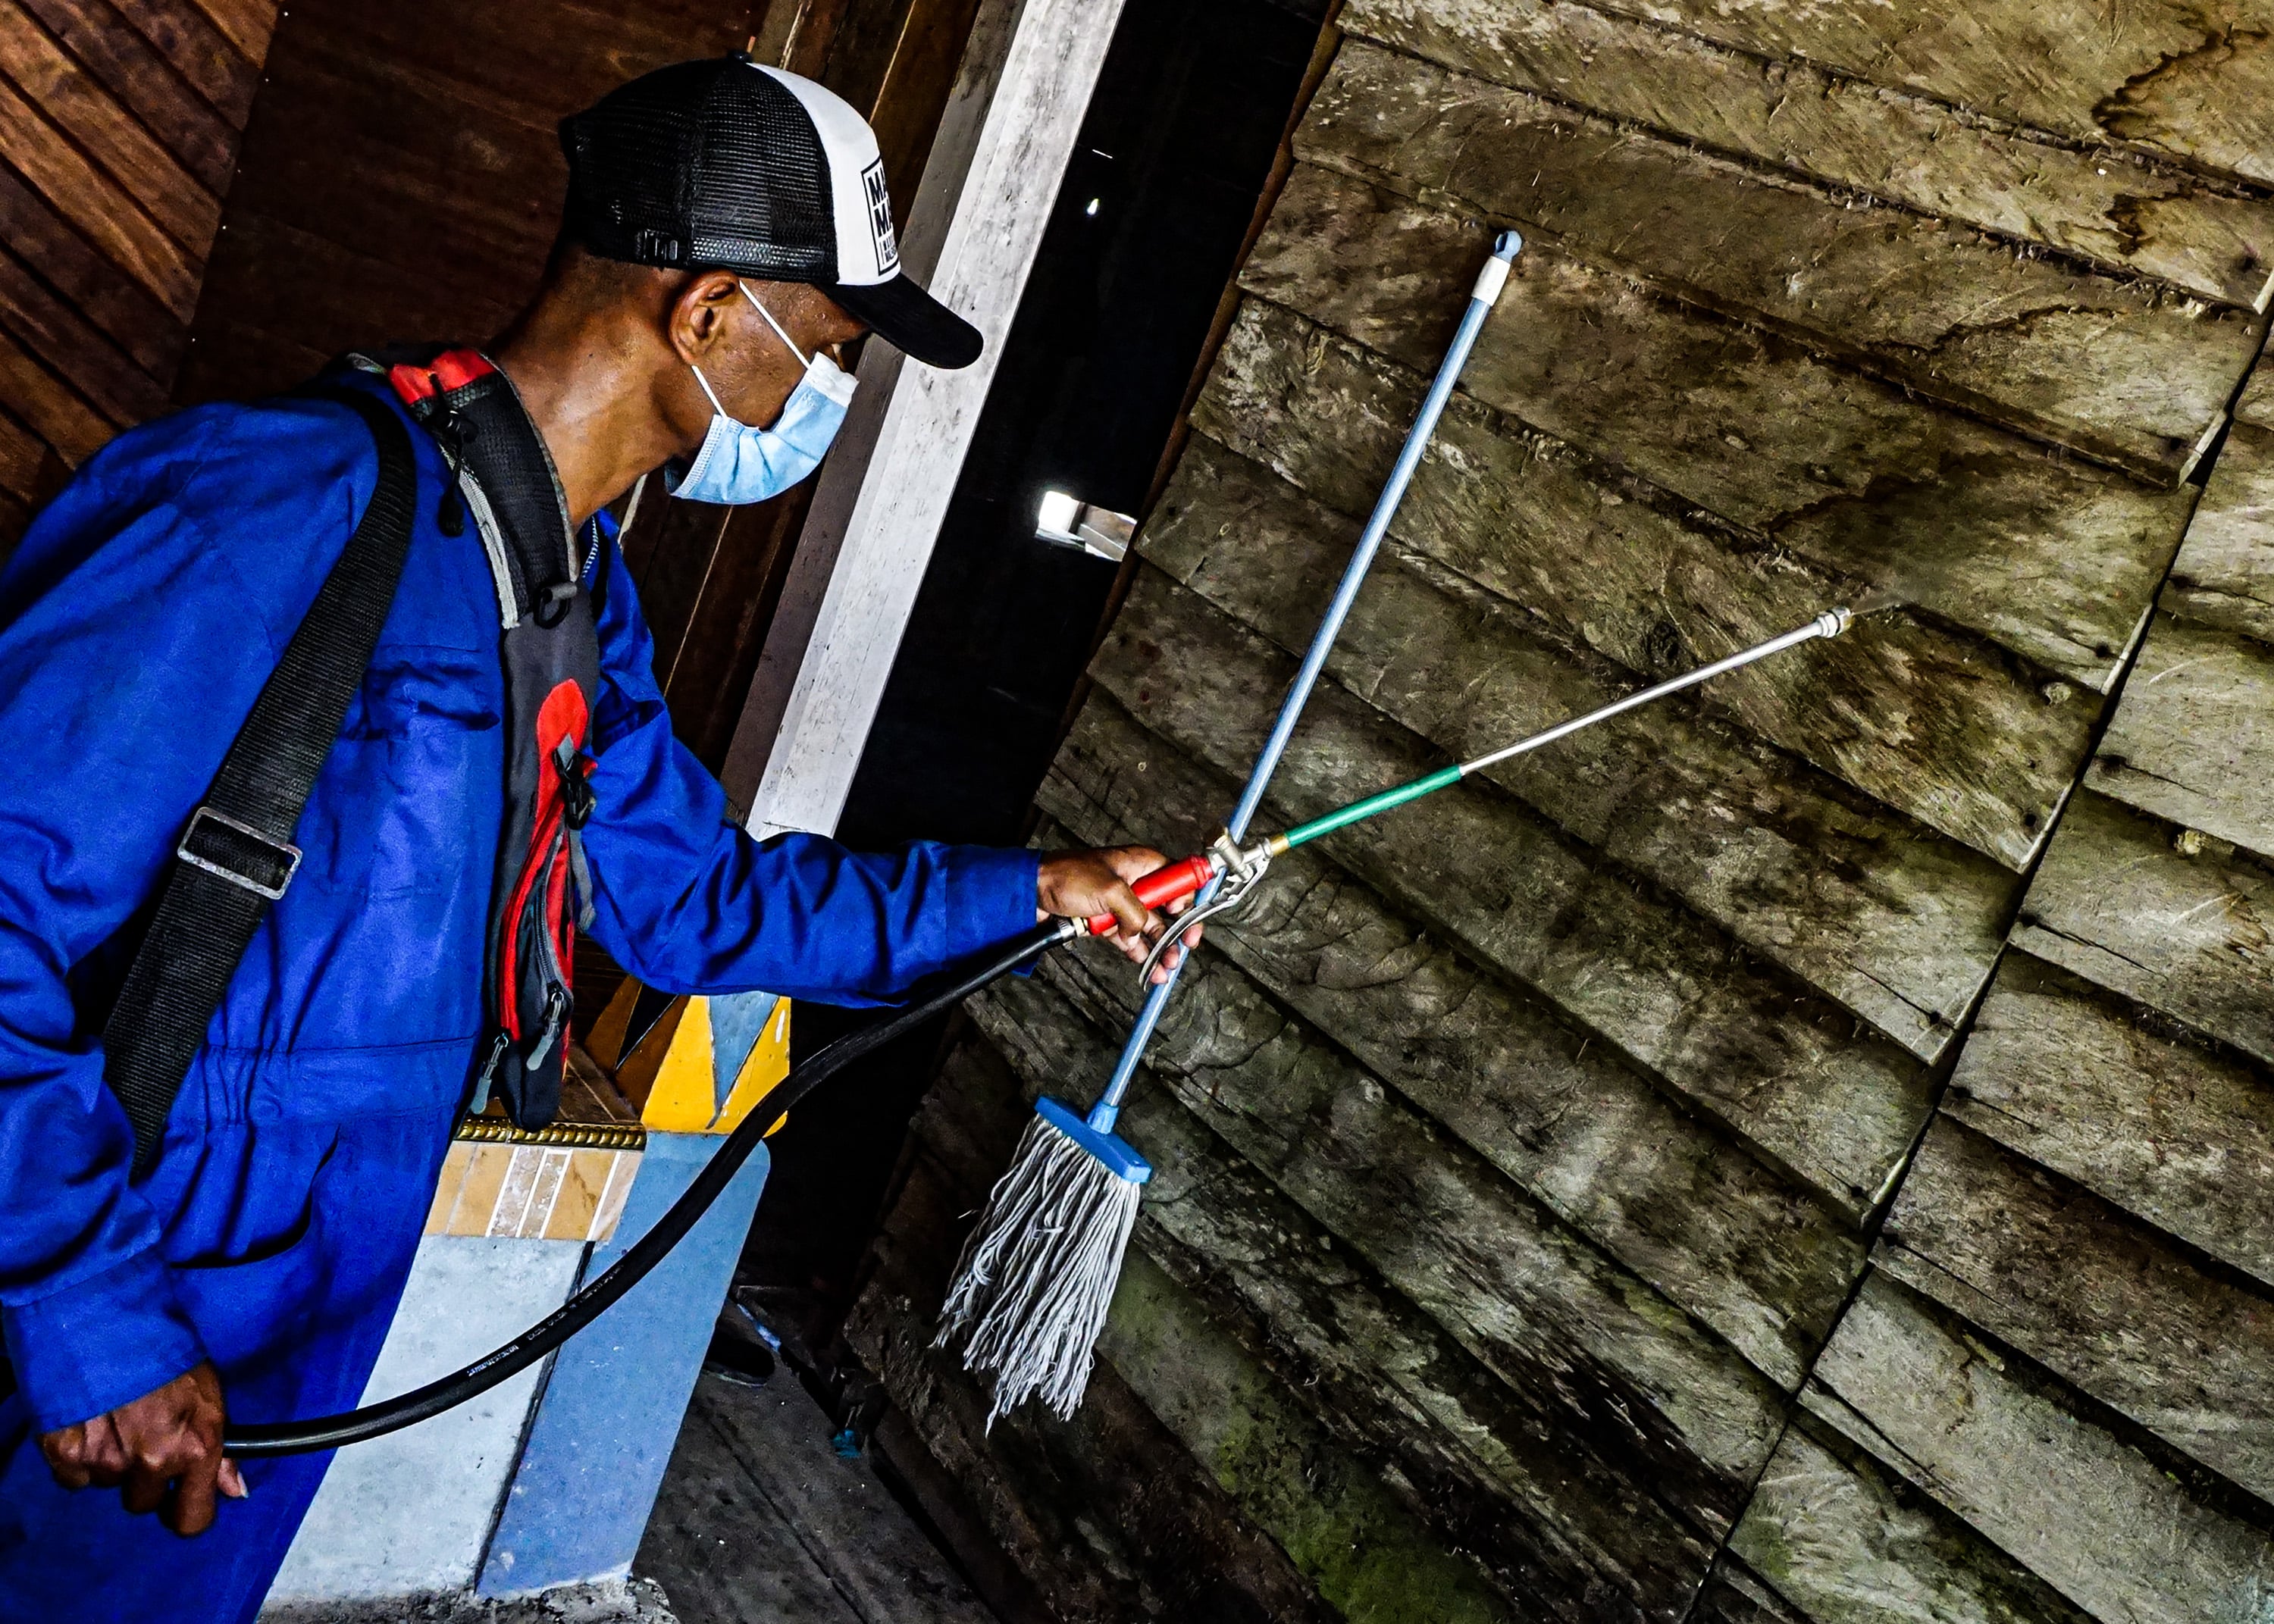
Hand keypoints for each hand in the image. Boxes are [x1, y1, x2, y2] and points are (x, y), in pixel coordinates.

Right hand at [39, 1362, 246, 1535]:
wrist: (108, 1323)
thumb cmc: (165, 1352)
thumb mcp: (208, 1395)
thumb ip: (220, 1450)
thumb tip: (234, 1491)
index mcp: (196, 1446)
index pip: (192, 1520)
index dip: (184, 1512)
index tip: (179, 1500)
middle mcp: (152, 1461)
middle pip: (142, 1503)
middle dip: (142, 1479)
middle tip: (141, 1440)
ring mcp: (107, 1460)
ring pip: (108, 1485)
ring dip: (111, 1463)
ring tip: (115, 1420)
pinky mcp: (66, 1455)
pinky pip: (73, 1479)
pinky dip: (78, 1459)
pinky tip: (89, 1425)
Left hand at [1037, 846, 1202, 984]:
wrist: (1033, 892)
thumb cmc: (1067, 877)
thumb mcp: (1111, 891)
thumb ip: (1135, 913)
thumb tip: (1141, 932)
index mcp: (1140, 864)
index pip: (1176, 877)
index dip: (1186, 897)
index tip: (1187, 916)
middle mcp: (1135, 883)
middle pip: (1167, 907)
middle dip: (1177, 930)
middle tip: (1184, 946)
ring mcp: (1121, 904)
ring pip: (1150, 927)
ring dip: (1161, 947)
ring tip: (1167, 965)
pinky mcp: (1108, 922)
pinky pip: (1131, 939)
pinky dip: (1141, 953)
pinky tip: (1151, 968)